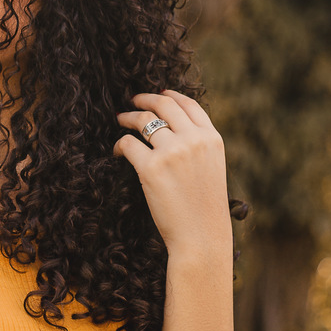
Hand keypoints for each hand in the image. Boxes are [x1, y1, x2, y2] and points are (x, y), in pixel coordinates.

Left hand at [114, 90, 232, 262]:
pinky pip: (128, 144)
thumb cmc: (205, 208)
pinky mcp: (151, 168)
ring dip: (129, 117)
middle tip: (133, 101)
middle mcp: (193, 140)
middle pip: (164, 105)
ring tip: (121, 120)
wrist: (201, 236)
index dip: (171, 95)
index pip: (189, 105)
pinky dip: (119, 144)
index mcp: (212, 139)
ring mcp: (172, 152)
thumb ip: (198, 146)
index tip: (159, 94)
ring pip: (143, 120)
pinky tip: (118, 151)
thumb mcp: (212, 168)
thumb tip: (174, 128)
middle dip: (145, 99)